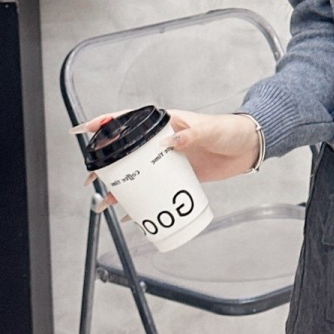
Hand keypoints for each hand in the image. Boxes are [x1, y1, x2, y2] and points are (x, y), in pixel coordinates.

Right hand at [73, 109, 261, 214]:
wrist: (248, 148)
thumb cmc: (230, 130)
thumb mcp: (211, 130)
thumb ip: (193, 134)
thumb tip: (172, 141)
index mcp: (166, 122)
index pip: (130, 120)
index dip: (106, 123)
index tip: (85, 130)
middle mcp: (162, 140)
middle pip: (126, 151)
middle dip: (105, 163)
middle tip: (91, 178)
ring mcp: (168, 159)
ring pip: (136, 172)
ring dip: (119, 186)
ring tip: (103, 201)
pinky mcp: (178, 175)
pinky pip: (154, 188)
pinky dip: (142, 200)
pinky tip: (130, 214)